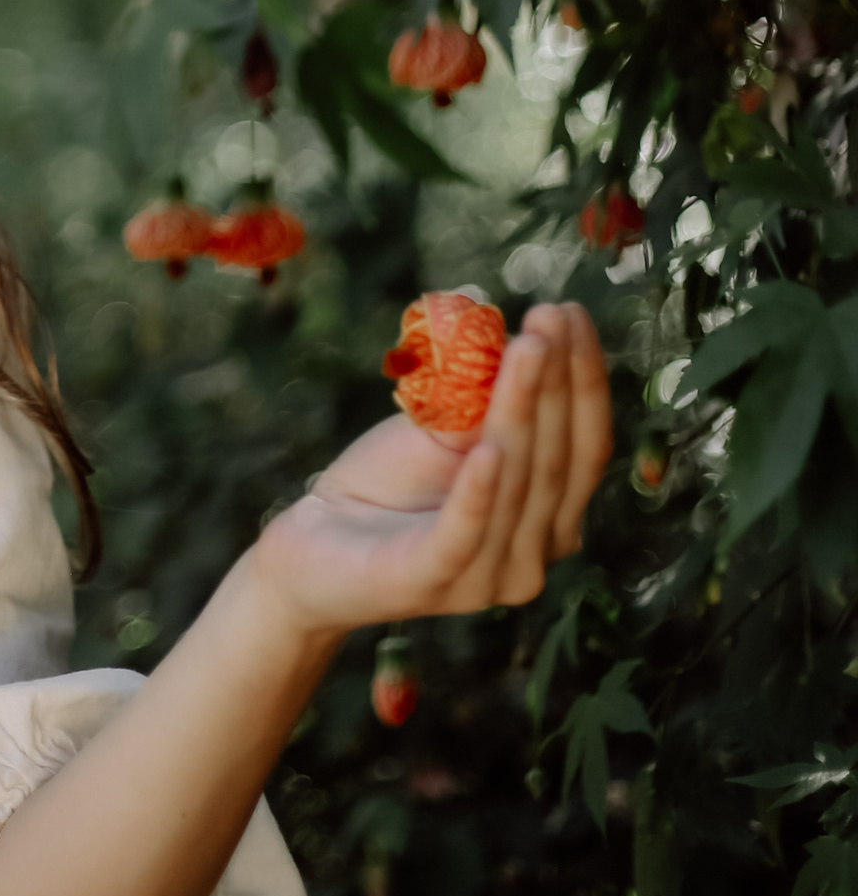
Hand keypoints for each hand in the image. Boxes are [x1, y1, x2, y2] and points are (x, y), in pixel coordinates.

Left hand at [248, 302, 613, 638]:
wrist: (312, 549)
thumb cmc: (385, 488)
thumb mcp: (439, 435)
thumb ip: (480, 405)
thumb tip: (514, 337)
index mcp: (547, 520)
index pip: (582, 446)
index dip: (583, 380)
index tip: (573, 312)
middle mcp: (532, 554)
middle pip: (556, 461)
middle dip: (558, 382)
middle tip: (553, 315)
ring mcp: (486, 577)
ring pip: (516, 486)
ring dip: (523, 412)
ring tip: (527, 348)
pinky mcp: (430, 583)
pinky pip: (463, 534)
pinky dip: (478, 492)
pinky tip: (486, 448)